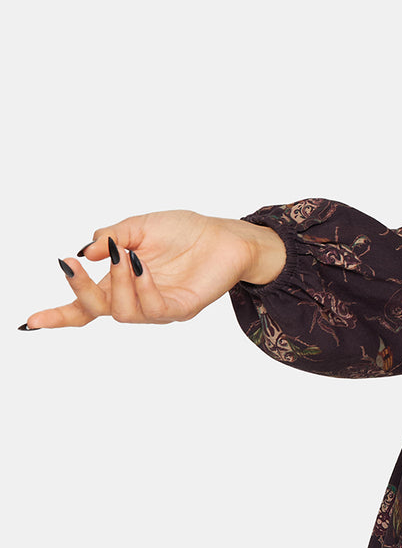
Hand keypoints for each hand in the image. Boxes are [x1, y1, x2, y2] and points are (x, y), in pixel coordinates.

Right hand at [19, 211, 286, 329]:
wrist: (226, 233)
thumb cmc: (184, 231)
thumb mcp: (139, 225)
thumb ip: (110, 236)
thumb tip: (86, 252)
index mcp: (120, 283)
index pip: (84, 306)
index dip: (57, 316)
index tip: (29, 322)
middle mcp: (135, 299)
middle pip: (96, 310)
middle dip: (79, 290)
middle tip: (71, 265)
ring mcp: (158, 307)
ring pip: (122, 311)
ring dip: (115, 281)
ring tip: (122, 254)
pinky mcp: (181, 308)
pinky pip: (154, 308)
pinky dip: (141, 285)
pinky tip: (141, 264)